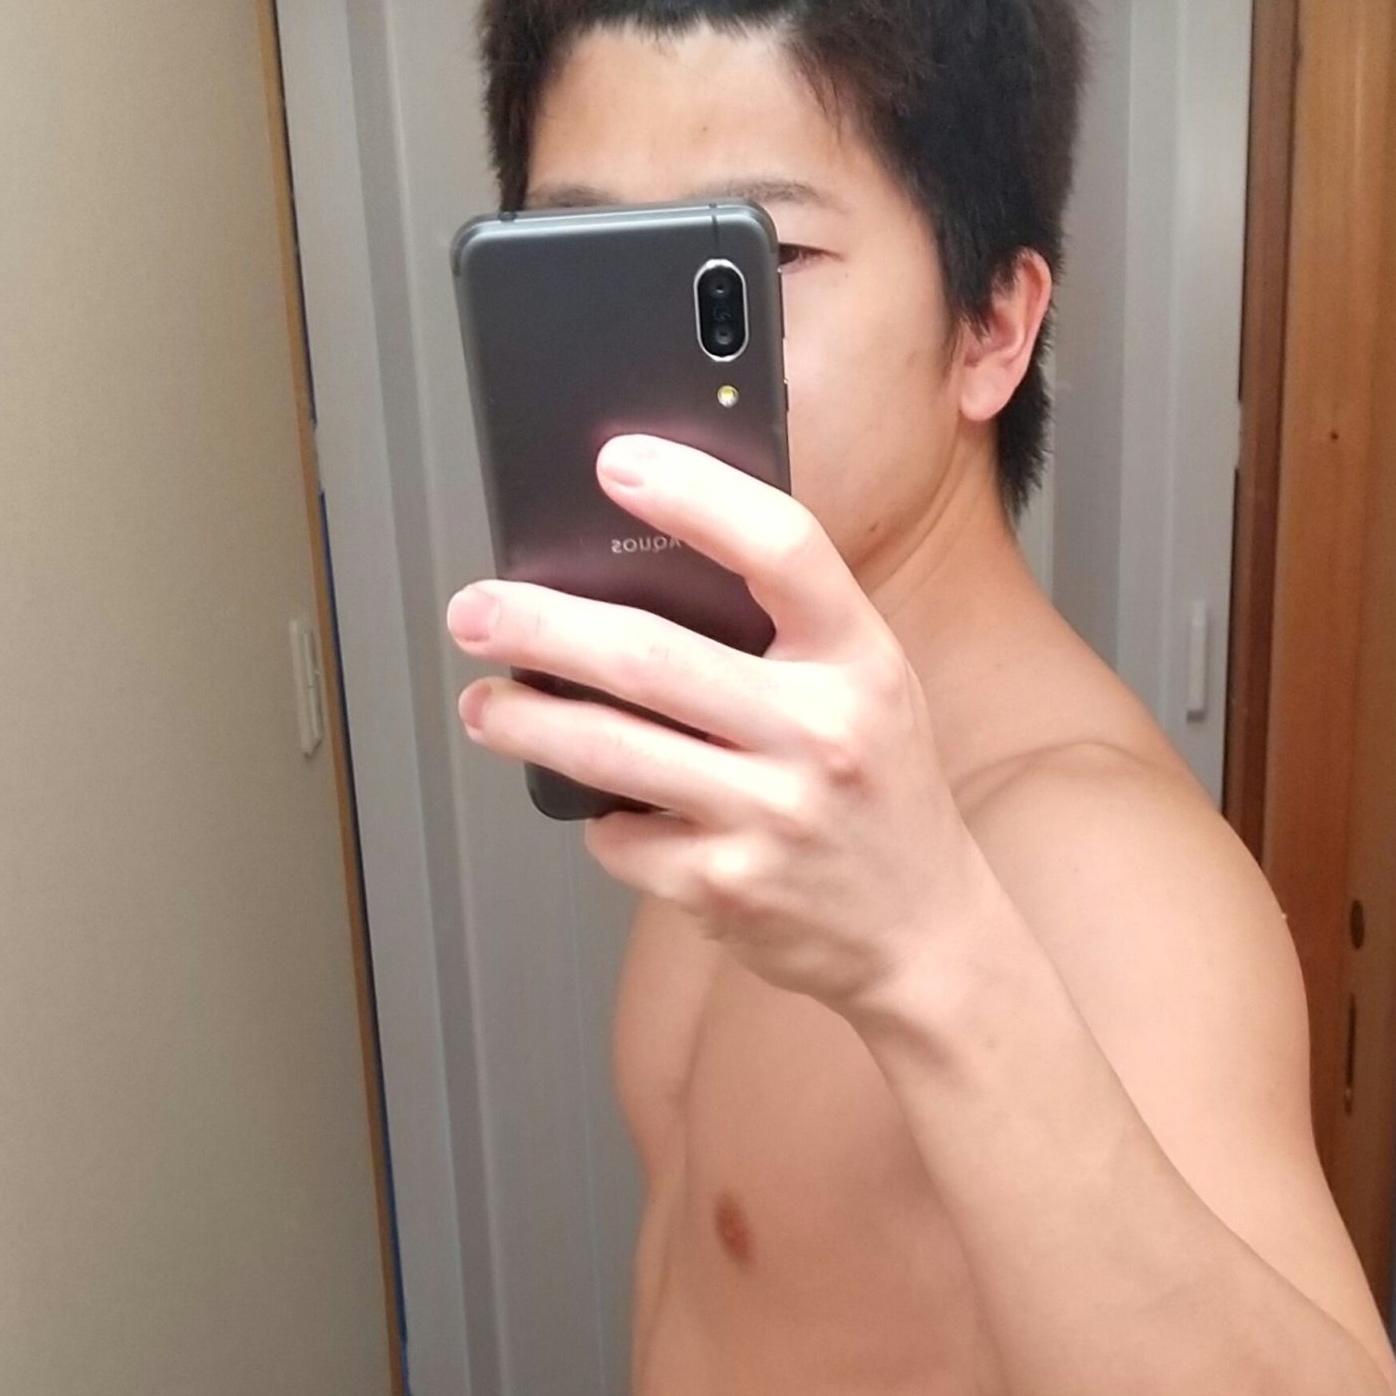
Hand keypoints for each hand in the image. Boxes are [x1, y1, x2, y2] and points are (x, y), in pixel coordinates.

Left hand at [446, 434, 994, 1021]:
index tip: (617, 463)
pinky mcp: (724, 885)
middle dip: (539, 625)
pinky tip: (611, 810)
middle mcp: (820, 732)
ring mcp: (770, 814)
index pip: (782, 548)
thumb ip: (788, 634)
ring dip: (524, 721)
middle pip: (650, 656)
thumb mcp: (869, 691)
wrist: (920, 932)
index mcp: (861, 661)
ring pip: (608, 750)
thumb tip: (640, 571)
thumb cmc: (876, 793)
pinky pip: (621, 836)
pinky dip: (602, 820)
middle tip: (475, 609)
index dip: (695, 496)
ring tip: (483, 705)